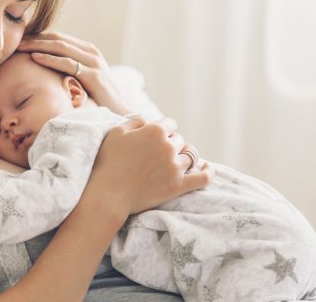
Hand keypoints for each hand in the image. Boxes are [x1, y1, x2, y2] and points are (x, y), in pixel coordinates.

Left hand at [17, 31, 131, 114]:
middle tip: (15, 40)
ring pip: (61, 47)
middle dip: (35, 38)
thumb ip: (70, 71)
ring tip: (20, 46)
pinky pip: (68, 63)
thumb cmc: (100, 100)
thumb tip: (47, 71)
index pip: (59, 38)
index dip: (38, 36)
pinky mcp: (93, 75)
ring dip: (38, 44)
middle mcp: (91, 53)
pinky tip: (35, 57)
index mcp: (88, 51)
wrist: (122, 113)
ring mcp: (94, 62)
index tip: (19, 39)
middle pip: (57, 39)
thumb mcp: (84, 81)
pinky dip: (50, 58)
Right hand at [87, 116, 211, 217]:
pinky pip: (203, 177)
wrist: (108, 195)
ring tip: (175, 162)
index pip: (170, 124)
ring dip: (183, 157)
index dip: (163, 131)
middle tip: (158, 155)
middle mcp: (168, 147)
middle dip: (171, 144)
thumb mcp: (116, 133)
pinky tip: (207, 167)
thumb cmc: (107, 162)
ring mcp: (175, 167)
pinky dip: (207, 171)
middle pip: (180, 140)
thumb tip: (148, 120)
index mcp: (155, 131)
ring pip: (190, 156)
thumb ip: (135, 121)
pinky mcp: (179, 186)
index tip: (155, 139)